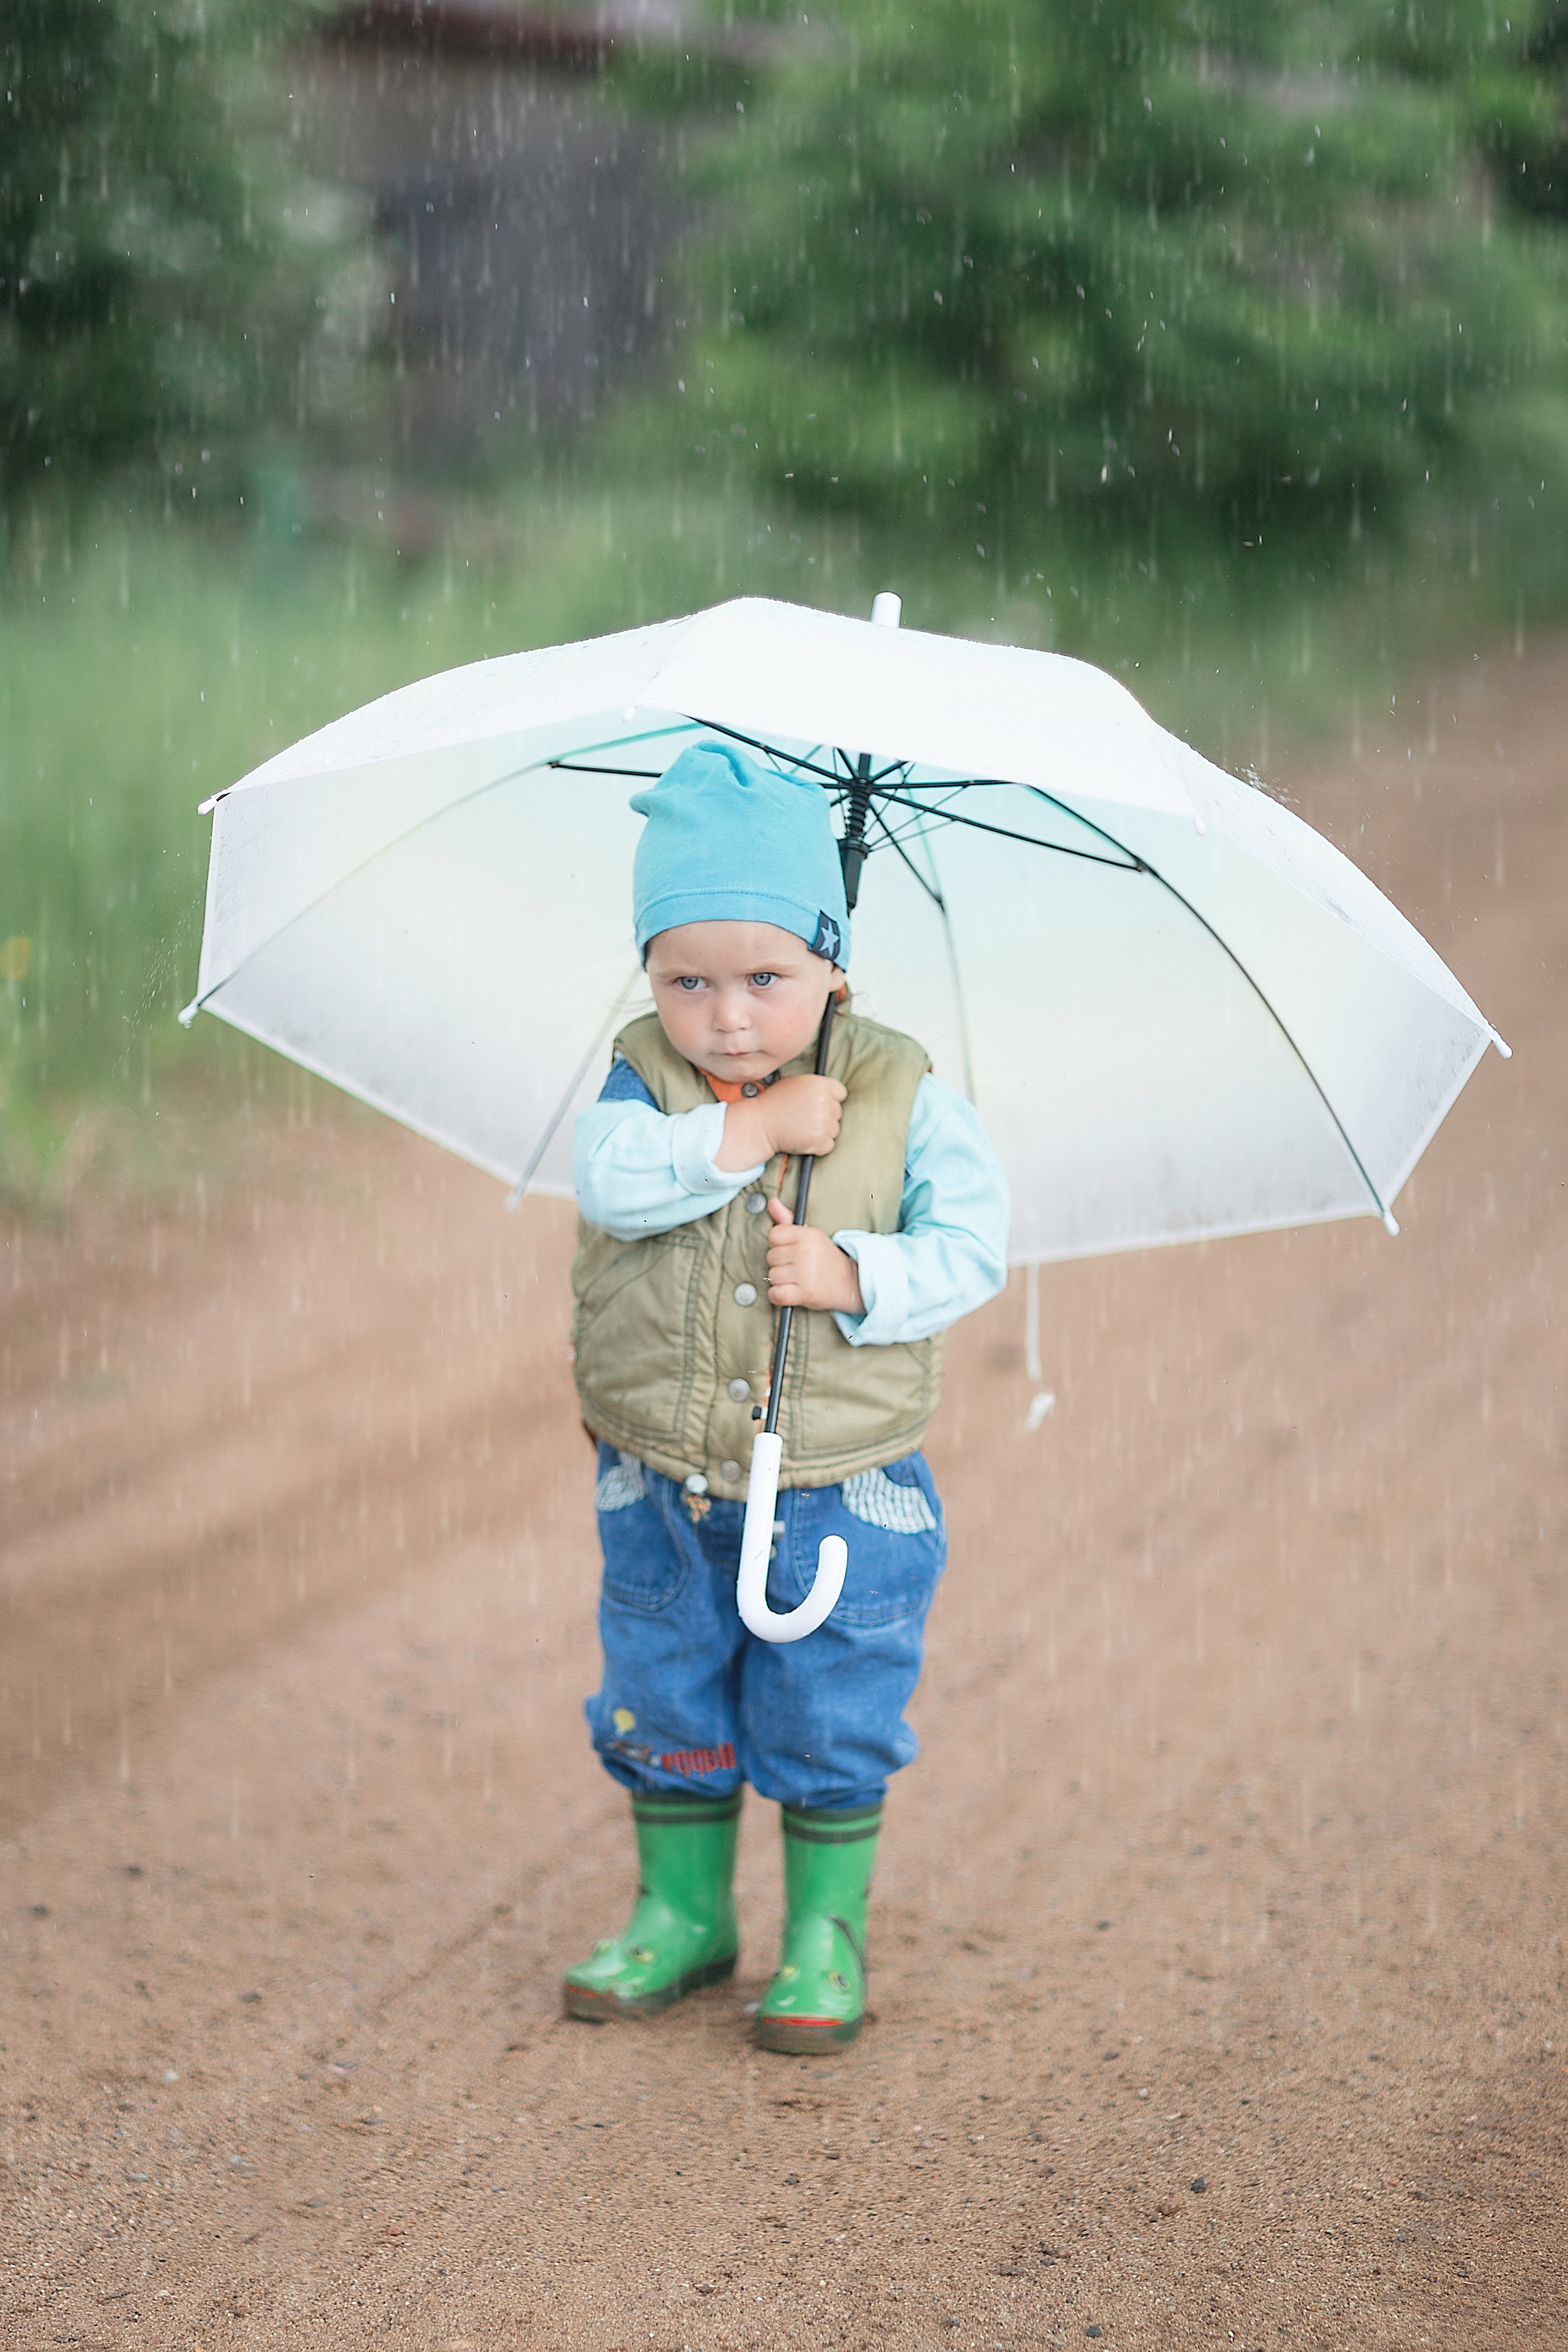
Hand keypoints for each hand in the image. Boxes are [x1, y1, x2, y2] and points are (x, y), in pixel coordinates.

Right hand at [717, 1073, 845, 1170]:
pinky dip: (819, 1145)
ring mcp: (822, 1122)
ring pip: (834, 1129)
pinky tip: (804, 1138)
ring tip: (803, 1128)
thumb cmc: (774, 1103)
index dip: (831, 1099)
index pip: (840, 1092)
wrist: (759, 1125)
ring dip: (822, 1131)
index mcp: (818, 1085)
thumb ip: (815, 1086)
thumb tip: (832, 1094)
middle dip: (825, 1115)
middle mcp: (823, 1102)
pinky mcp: (818, 1140)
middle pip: (837, 1112)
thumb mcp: (794, 1083)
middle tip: (806, 1118)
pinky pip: (829, 1144)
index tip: (820, 1104)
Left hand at [764, 1194, 864, 1312]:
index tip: (789, 1250)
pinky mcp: (805, 1293)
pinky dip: (778, 1296)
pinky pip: (776, 1294)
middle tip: (796, 1266)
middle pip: (770, 1257)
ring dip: (781, 1280)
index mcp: (807, 1235)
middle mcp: (805, 1252)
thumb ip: (786, 1220)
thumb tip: (771, 1201)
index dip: (777, 1244)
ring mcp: (805, 1273)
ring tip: (796, 1279)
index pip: (773, 1235)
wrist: (849, 1282)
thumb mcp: (809, 1235)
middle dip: (779, 1263)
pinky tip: (789, 1291)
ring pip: (772, 1276)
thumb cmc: (824, 1258)